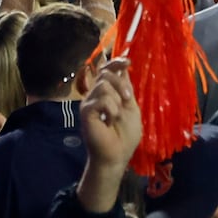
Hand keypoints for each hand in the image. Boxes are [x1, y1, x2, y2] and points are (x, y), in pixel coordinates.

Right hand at [76, 58, 141, 213]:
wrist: (118, 155)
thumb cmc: (125, 135)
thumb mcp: (131, 108)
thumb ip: (126, 88)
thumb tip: (124, 68)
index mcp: (106, 93)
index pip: (106, 70)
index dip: (115, 63)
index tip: (128, 62)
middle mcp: (95, 95)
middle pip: (105, 74)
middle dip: (120, 84)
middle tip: (126, 99)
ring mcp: (89, 103)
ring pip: (103, 85)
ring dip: (116, 100)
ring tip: (116, 116)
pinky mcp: (86, 111)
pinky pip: (100, 99)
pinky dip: (110, 108)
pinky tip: (109, 120)